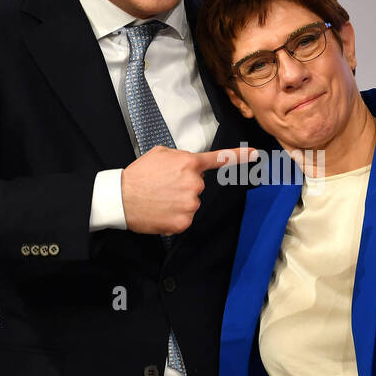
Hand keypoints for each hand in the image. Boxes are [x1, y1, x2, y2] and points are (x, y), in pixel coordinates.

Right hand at [121, 146, 258, 234]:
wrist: (120, 197)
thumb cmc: (138, 175)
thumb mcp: (159, 154)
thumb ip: (180, 158)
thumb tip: (188, 166)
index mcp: (189, 163)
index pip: (219, 159)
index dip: (239, 157)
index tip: (256, 155)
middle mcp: (194, 184)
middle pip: (198, 186)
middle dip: (184, 187)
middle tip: (163, 187)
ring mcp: (191, 204)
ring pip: (191, 203)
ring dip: (179, 203)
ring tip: (159, 199)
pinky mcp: (184, 222)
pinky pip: (185, 219)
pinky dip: (174, 217)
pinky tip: (160, 211)